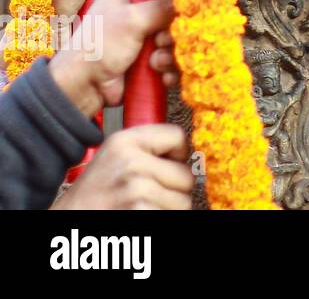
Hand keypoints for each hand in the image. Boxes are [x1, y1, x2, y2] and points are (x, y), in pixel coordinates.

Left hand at [48, 0, 176, 118]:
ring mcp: (142, 36)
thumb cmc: (99, 46)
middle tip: (162, 41)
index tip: (181, 8)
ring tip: (157, 62)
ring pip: (175, 38)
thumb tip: (190, 2)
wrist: (82, 86)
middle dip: (173, 32)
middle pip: (173, 14)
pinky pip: (171, 59)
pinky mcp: (147, 57)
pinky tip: (163, 75)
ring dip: (171, 53)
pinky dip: (170, 68)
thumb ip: (164, 7)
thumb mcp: (132, 19)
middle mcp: (136, 10)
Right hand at [53, 124, 192, 209]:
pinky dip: (161, 217)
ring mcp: (136, 188)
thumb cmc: (94, 193)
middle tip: (149, 193)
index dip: (178, 155)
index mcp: (125, 141)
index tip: (167, 166)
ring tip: (142, 205)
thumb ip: (148, 149)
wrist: (68, 220)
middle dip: (174, 187)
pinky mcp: (140, 211)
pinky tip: (141, 214)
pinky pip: (173, 215)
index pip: (178, 136)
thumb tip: (192, 154)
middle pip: (186, 175)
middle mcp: (131, 161)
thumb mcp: (115, 157)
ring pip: (183, 200)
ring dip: (169, 207)